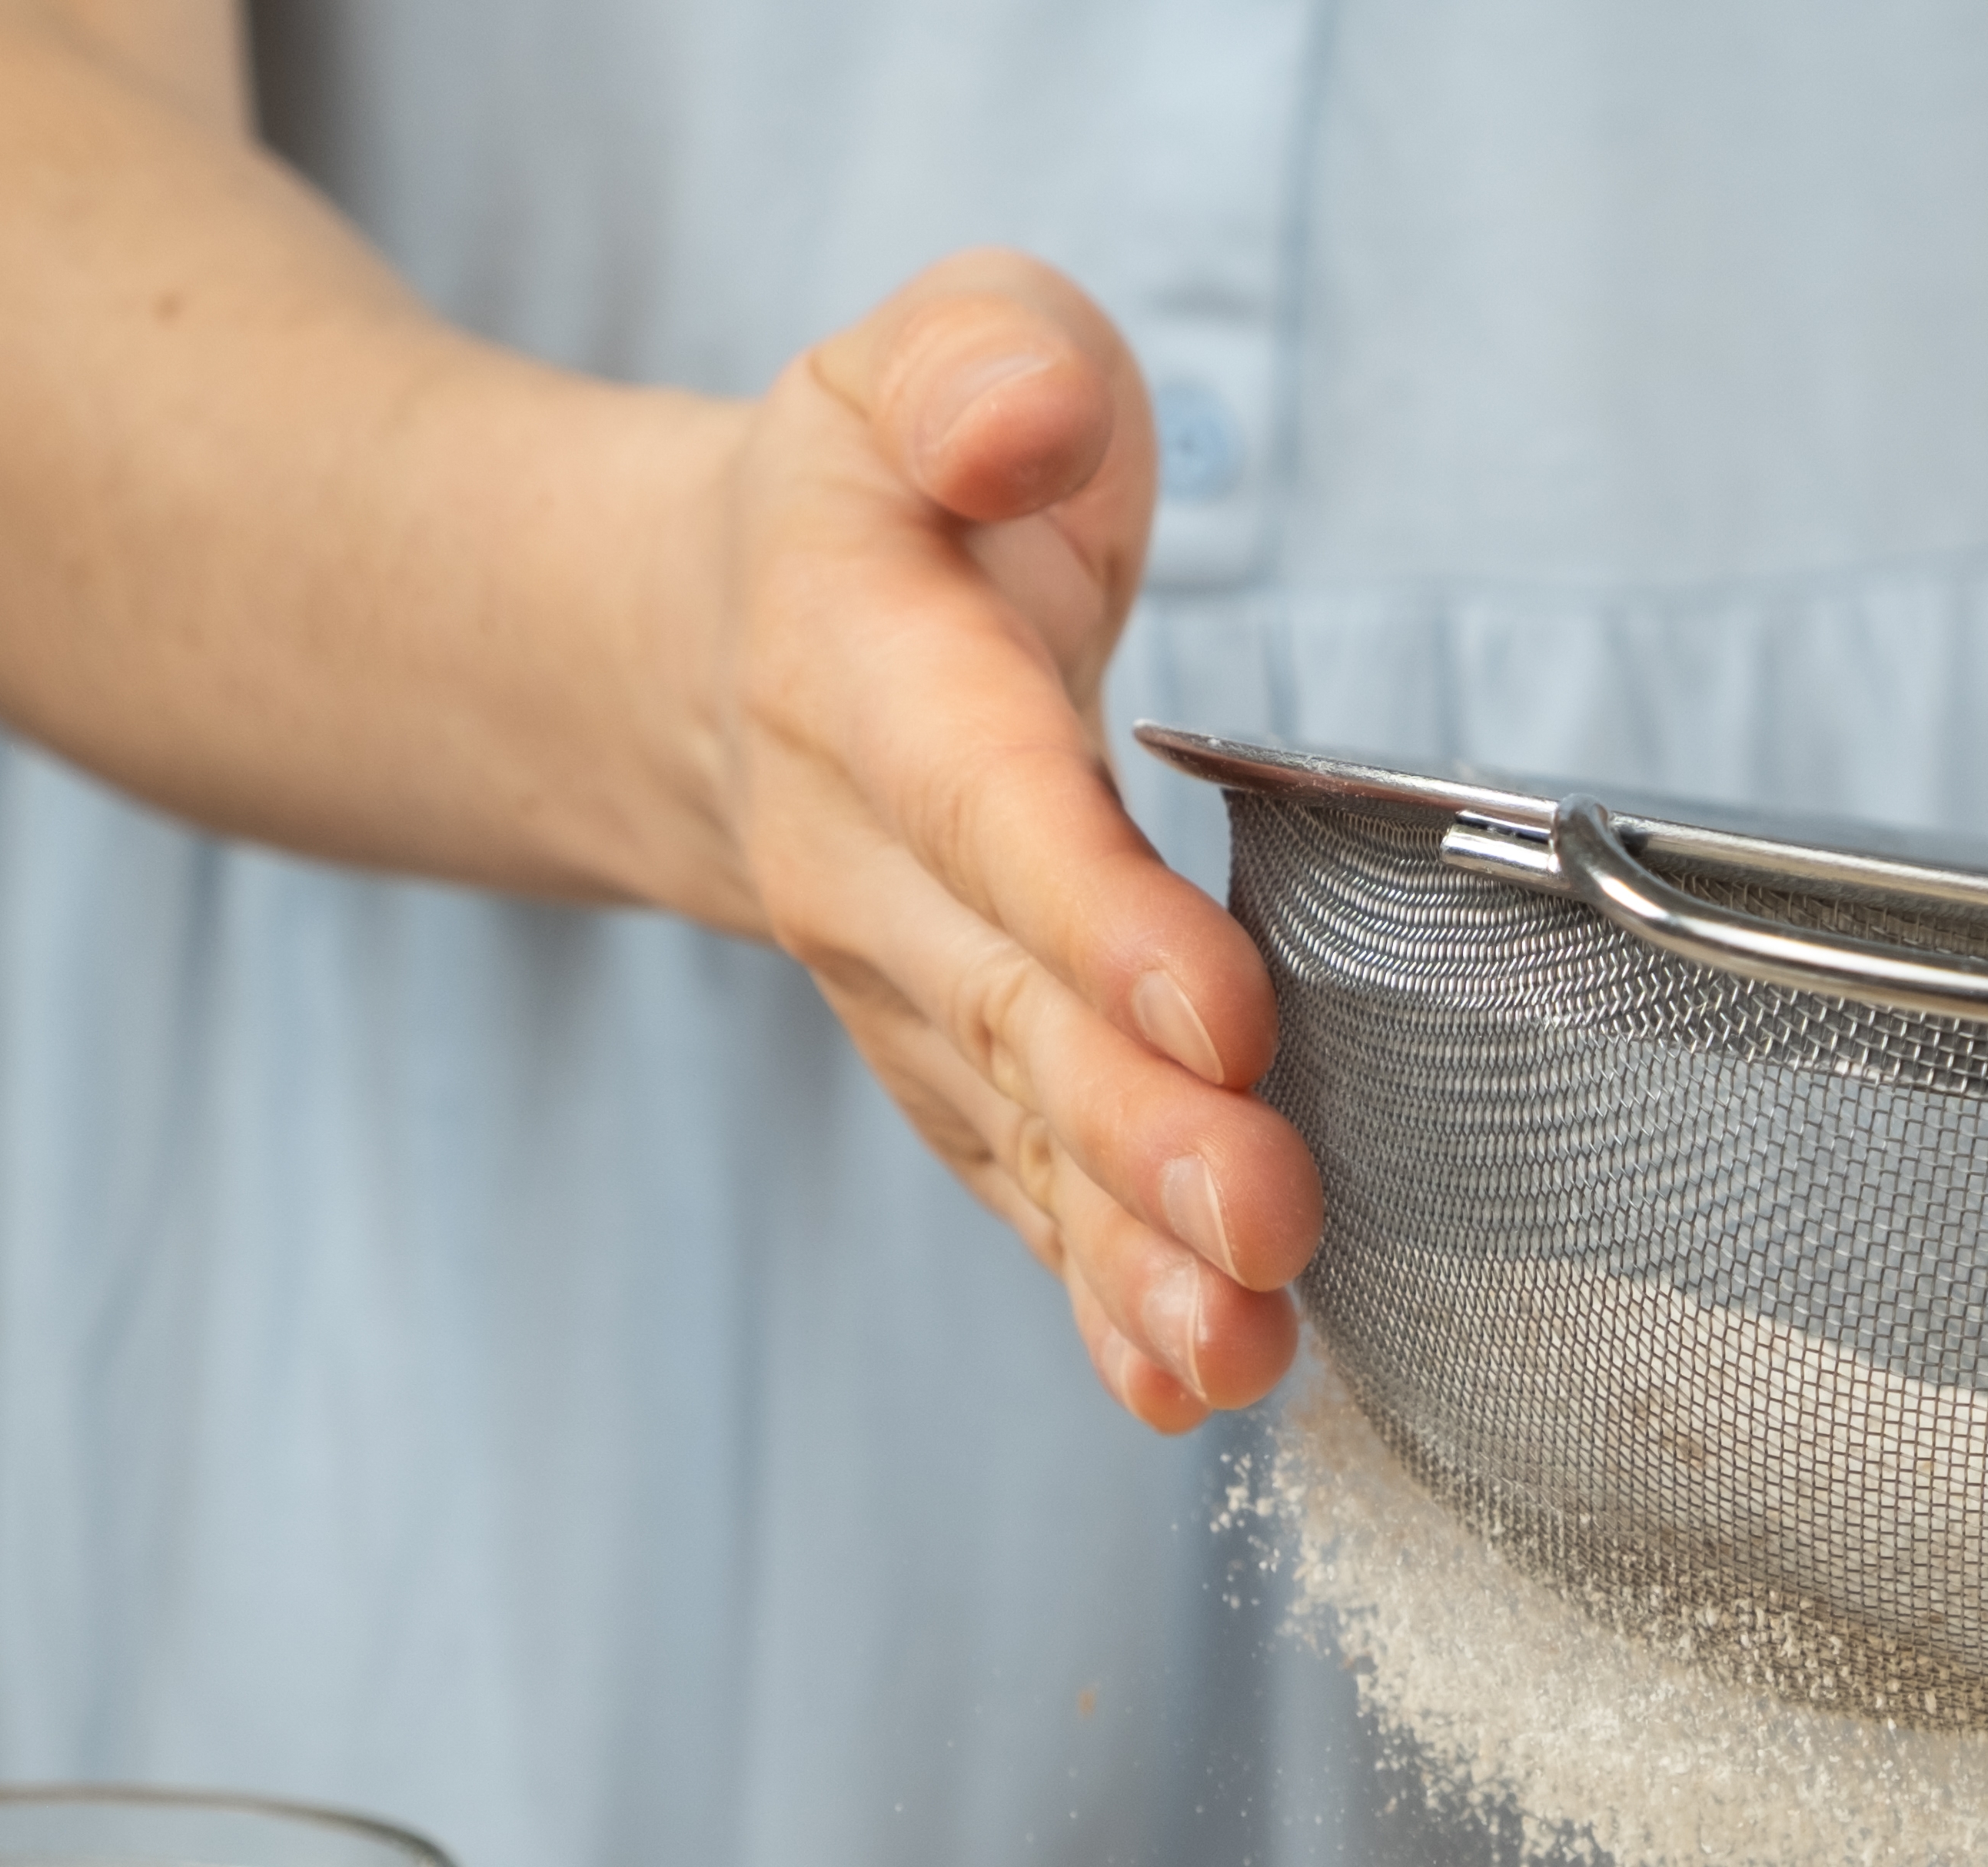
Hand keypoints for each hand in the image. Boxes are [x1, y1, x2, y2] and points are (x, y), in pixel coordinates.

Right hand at [693, 250, 1316, 1431]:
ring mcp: (908, 998)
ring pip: (1022, 1142)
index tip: (1221, 1012)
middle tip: (1272, 1219)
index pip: (995, 811)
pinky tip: (1191, 1386)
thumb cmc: (885, 501)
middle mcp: (872, 867)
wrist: (716, 649)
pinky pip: (1026, 1205)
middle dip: (1145, 1133)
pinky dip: (1104, 1302)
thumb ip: (984, 366)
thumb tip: (1022, 425)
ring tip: (1241, 1347)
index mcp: (872, 676)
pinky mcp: (962, 1084)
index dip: (1102, 919)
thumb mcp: (927, 358)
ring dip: (1134, 1258)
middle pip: (1014, 1016)